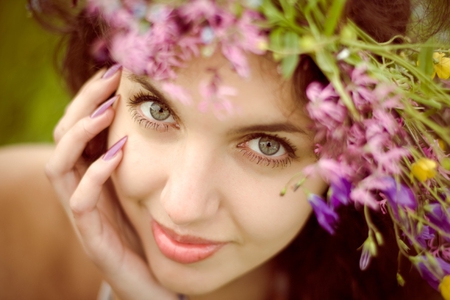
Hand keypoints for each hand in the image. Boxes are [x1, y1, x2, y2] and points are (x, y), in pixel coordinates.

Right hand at [45, 65, 178, 299]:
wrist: (156, 286)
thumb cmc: (154, 234)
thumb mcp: (150, 187)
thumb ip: (149, 158)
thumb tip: (170, 116)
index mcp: (95, 176)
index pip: (78, 129)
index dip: (91, 98)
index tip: (115, 71)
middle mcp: (84, 190)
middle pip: (64, 138)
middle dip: (84, 103)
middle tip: (109, 78)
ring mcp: (85, 215)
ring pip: (61, 164)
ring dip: (82, 131)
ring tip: (109, 106)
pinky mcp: (94, 238)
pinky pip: (81, 200)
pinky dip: (95, 173)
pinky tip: (118, 151)